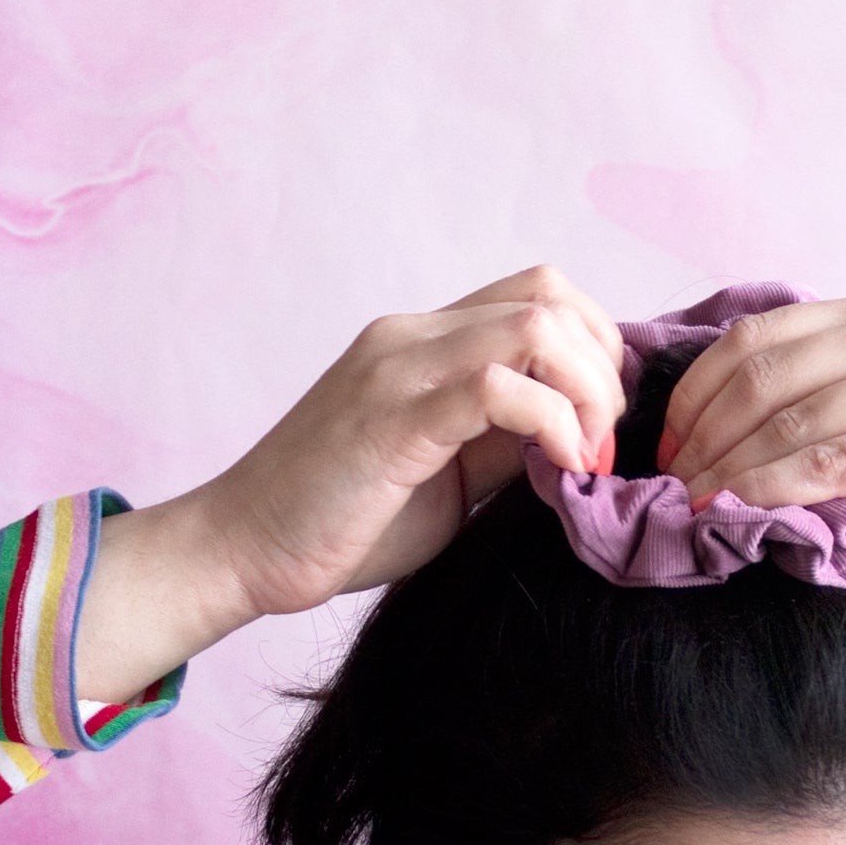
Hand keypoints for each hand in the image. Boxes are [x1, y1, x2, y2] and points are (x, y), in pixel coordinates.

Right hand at [77, 267, 624, 699]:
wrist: (242, 551)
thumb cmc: (341, 522)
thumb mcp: (449, 474)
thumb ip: (505, 440)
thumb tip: (581, 433)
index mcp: (423, 343)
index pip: (537, 294)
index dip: (594, 348)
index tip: (601, 424)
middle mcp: (410, 338)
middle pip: (548, 293)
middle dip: (604, 367)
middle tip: (602, 444)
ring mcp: (398, 371)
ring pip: (534, 325)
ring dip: (586, 390)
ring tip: (586, 458)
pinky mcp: (391, 420)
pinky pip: (495, 387)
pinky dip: (552, 423)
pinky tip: (559, 468)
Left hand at [659, 287, 845, 709]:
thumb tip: (745, 445)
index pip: (760, 336)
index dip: (697, 389)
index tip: (667, 442)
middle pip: (758, 370)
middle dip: (697, 430)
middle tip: (663, 481)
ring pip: (784, 417)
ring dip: (721, 468)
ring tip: (686, 506)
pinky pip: (825, 460)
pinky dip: (767, 488)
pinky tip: (735, 513)